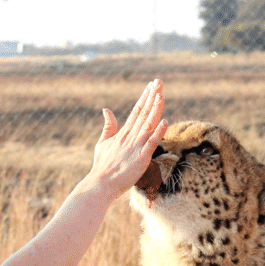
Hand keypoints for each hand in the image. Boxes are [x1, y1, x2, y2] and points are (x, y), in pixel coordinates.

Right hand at [88, 79, 167, 201]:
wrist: (100, 184)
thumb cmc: (102, 167)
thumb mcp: (103, 144)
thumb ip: (108, 127)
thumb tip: (106, 109)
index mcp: (123, 133)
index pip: (136, 111)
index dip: (145, 98)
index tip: (151, 86)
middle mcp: (130, 137)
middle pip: (143, 113)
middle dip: (152, 96)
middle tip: (160, 81)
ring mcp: (136, 147)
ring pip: (148, 124)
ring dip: (156, 109)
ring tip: (162, 94)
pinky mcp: (141, 158)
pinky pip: (152, 143)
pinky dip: (158, 132)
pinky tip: (165, 121)